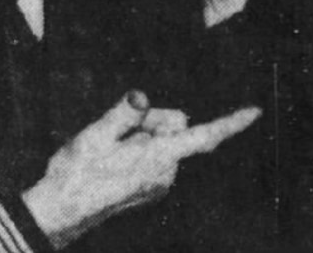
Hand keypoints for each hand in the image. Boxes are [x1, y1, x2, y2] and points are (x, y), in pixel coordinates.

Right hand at [22, 91, 261, 249]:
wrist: (58, 214)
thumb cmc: (75, 174)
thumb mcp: (93, 135)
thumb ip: (123, 114)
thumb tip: (142, 98)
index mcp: (158, 160)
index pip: (203, 137)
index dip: (230, 123)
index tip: (255, 111)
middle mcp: (166, 174)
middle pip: (174, 126)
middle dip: (151, 121)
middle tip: (116, 133)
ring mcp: (159, 184)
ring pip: (163, 140)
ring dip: (142, 137)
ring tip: (111, 152)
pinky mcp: (151, 188)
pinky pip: (155, 155)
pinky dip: (140, 150)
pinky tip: (114, 161)